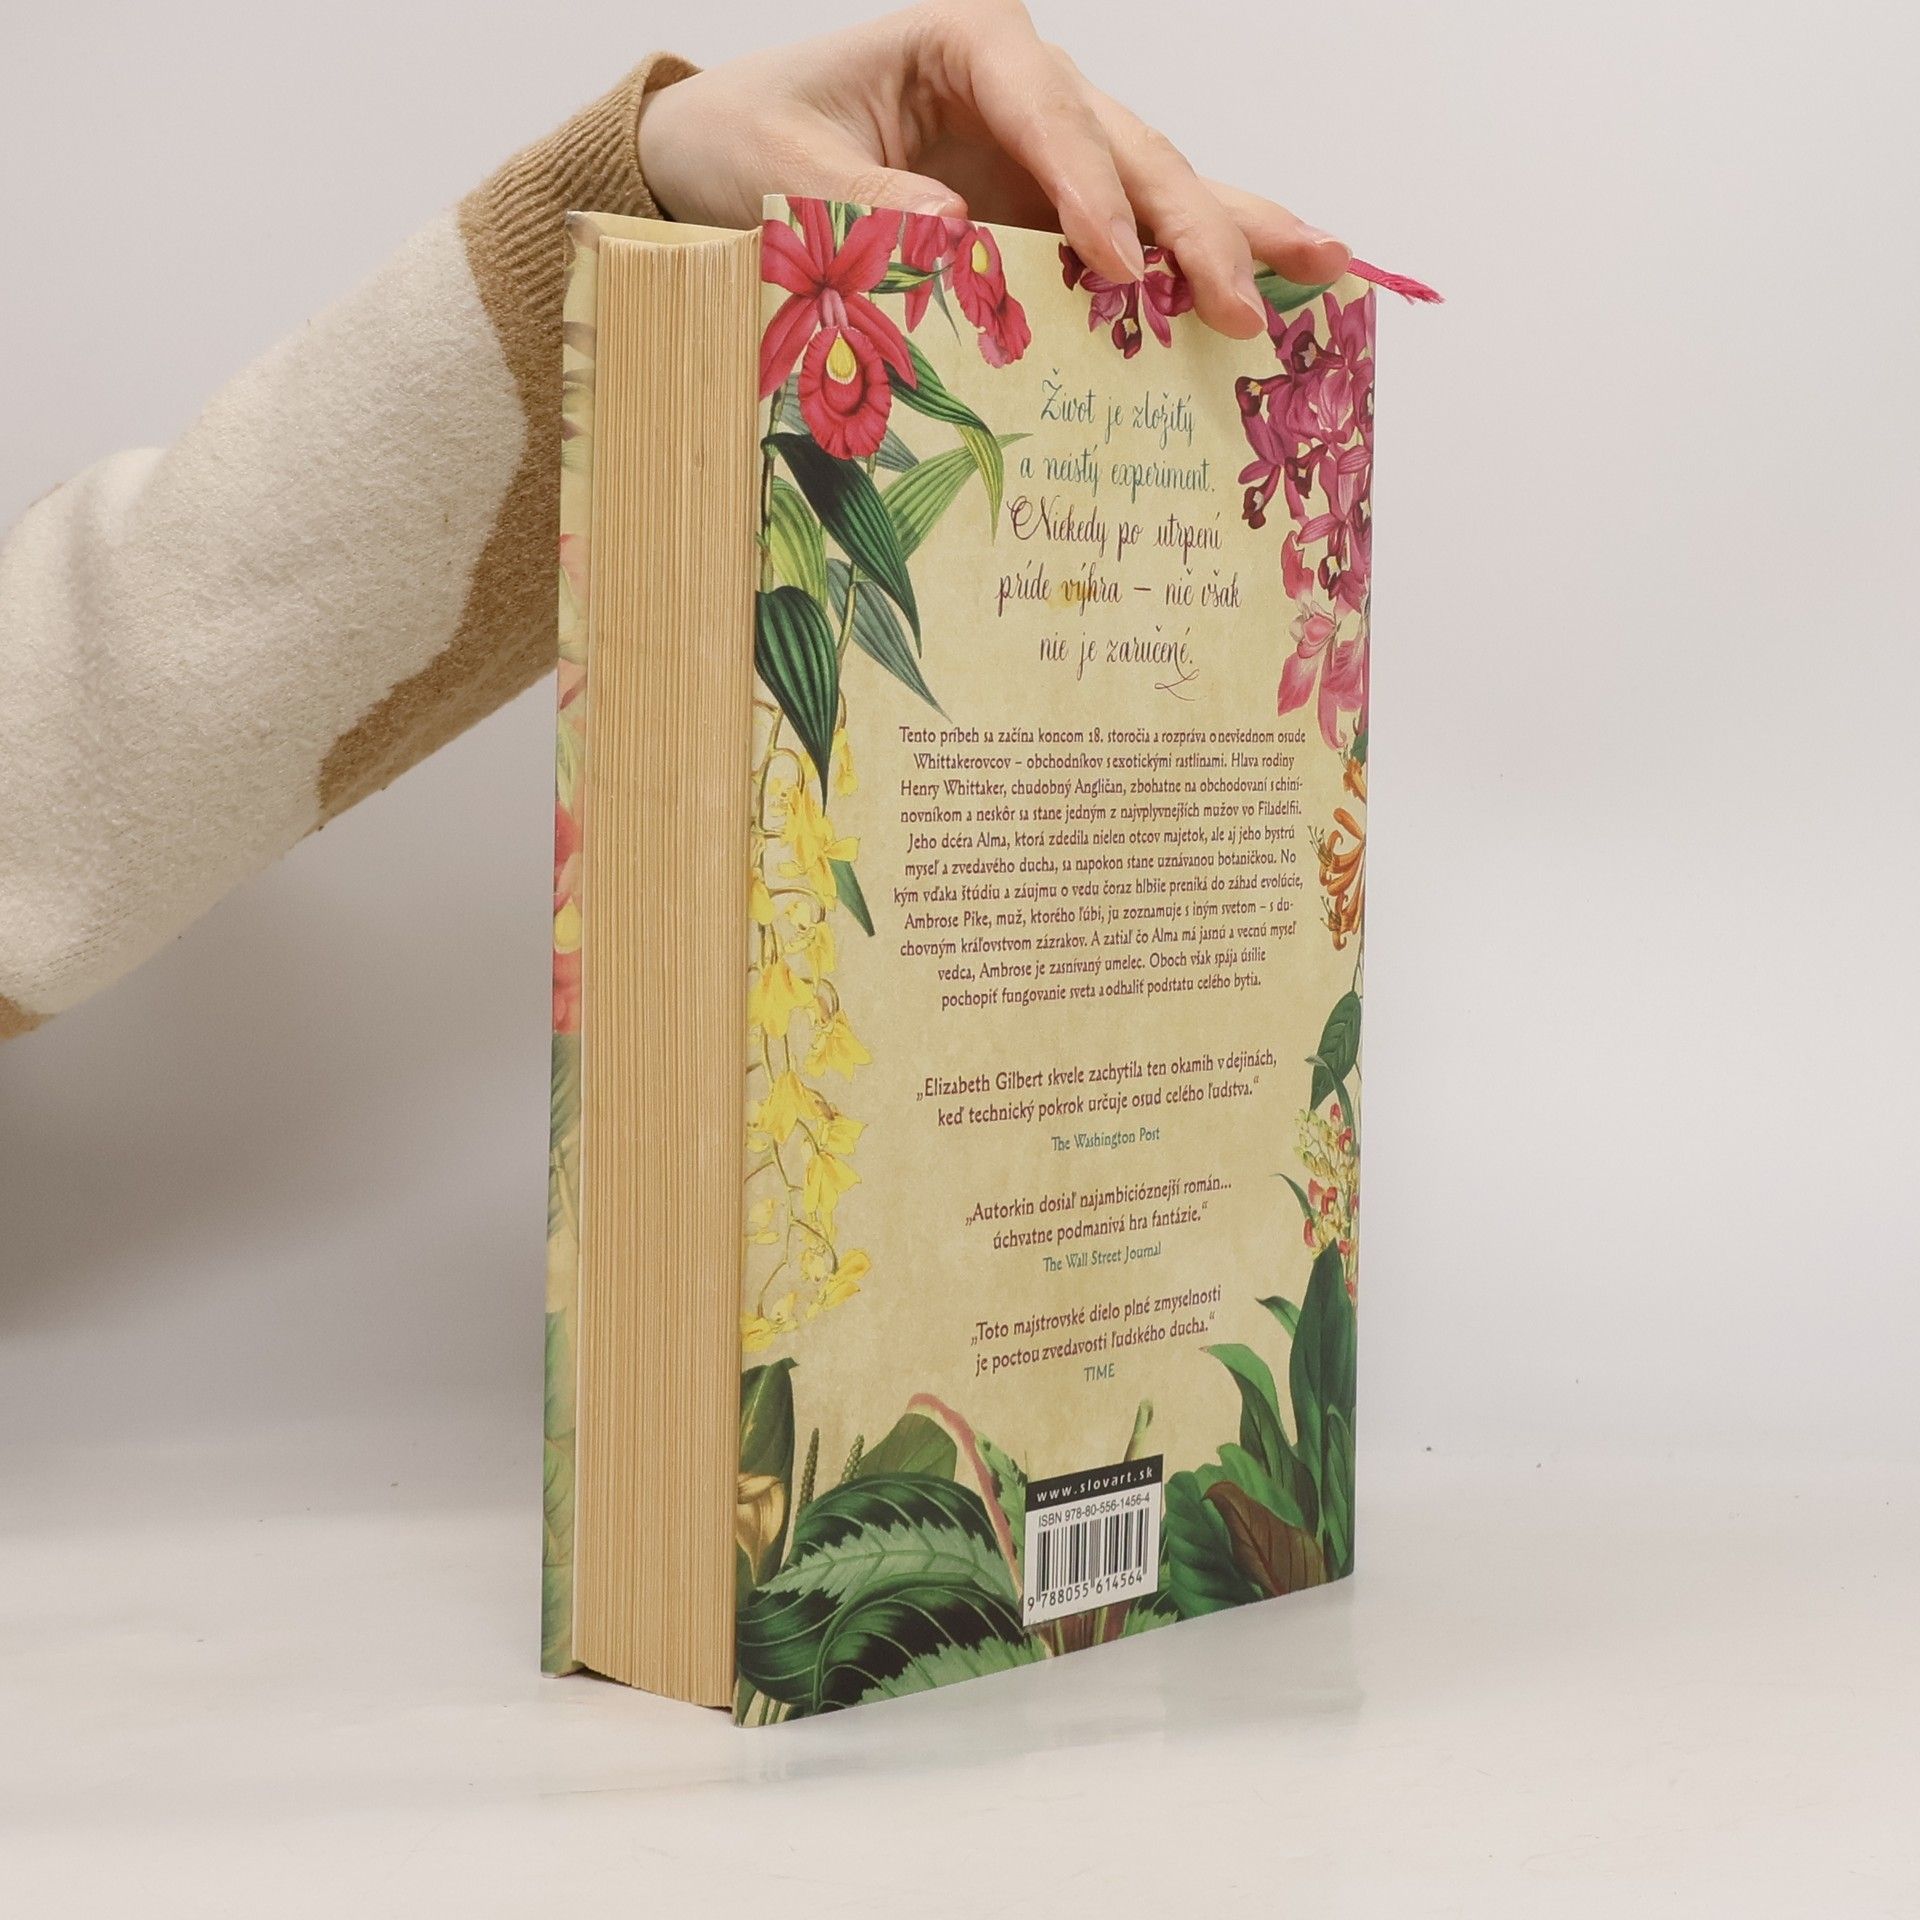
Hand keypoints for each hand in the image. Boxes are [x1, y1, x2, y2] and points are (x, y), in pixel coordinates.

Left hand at [637, 0, 1350, 341]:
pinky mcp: (1055, 211)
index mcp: (966, 44)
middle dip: (1193, 224)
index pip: (1047, 111)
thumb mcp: (781, 168)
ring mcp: (1051, 152)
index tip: (1116, 263)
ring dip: (1235, 231)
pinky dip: (1197, 263)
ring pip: (1159, 182)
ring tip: (1323, 267)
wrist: (733, 154)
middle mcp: (1027, 90)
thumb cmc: (751, 140)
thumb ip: (859, 201)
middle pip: (1130, 148)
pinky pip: (1137, 233)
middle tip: (1241, 298)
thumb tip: (952, 237)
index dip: (1089, 188)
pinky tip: (1273, 286)